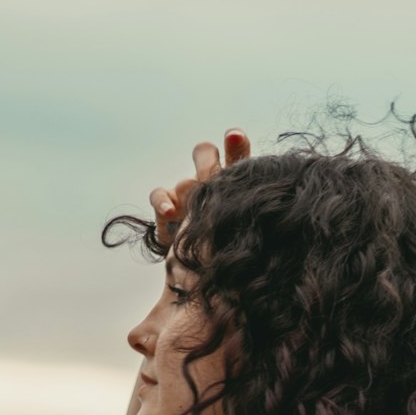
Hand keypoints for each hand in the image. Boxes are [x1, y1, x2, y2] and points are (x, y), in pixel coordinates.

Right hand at [148, 128, 251, 245]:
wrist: (201, 277)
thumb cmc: (227, 253)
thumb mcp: (243, 230)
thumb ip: (246, 207)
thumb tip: (255, 185)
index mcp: (232, 187)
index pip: (237, 157)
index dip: (236, 145)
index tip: (235, 137)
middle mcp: (209, 187)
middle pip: (205, 156)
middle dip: (206, 158)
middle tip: (208, 164)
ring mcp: (187, 198)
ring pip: (184, 181)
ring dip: (186, 189)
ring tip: (189, 202)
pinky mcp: (167, 213)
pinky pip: (159, 197)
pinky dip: (162, 202)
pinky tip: (169, 212)